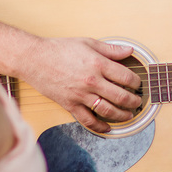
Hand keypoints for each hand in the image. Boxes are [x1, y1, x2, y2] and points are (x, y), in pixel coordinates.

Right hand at [24, 37, 142, 132]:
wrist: (34, 59)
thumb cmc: (59, 49)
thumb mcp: (87, 43)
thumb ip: (110, 49)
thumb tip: (129, 51)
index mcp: (98, 64)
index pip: (126, 77)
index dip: (136, 82)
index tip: (137, 83)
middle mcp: (92, 81)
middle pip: (121, 96)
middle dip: (134, 101)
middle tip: (138, 101)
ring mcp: (81, 95)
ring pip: (108, 111)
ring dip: (122, 115)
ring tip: (129, 114)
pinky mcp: (70, 105)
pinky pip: (88, 121)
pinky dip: (100, 127)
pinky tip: (107, 127)